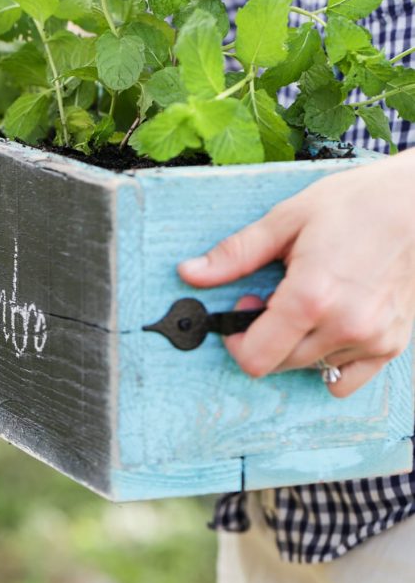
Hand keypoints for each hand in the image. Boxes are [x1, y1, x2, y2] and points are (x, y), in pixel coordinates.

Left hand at [177, 149, 414, 396]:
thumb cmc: (355, 203)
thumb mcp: (286, 219)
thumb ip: (236, 254)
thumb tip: (190, 273)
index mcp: (310, 297)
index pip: (255, 358)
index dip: (236, 340)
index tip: (240, 313)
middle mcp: (343, 326)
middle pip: (280, 364)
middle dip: (265, 336)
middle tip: (275, 295)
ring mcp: (371, 339)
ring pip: (311, 367)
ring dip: (299, 343)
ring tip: (311, 299)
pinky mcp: (392, 345)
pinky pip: (347, 379)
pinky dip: (331, 359)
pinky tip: (332, 323)